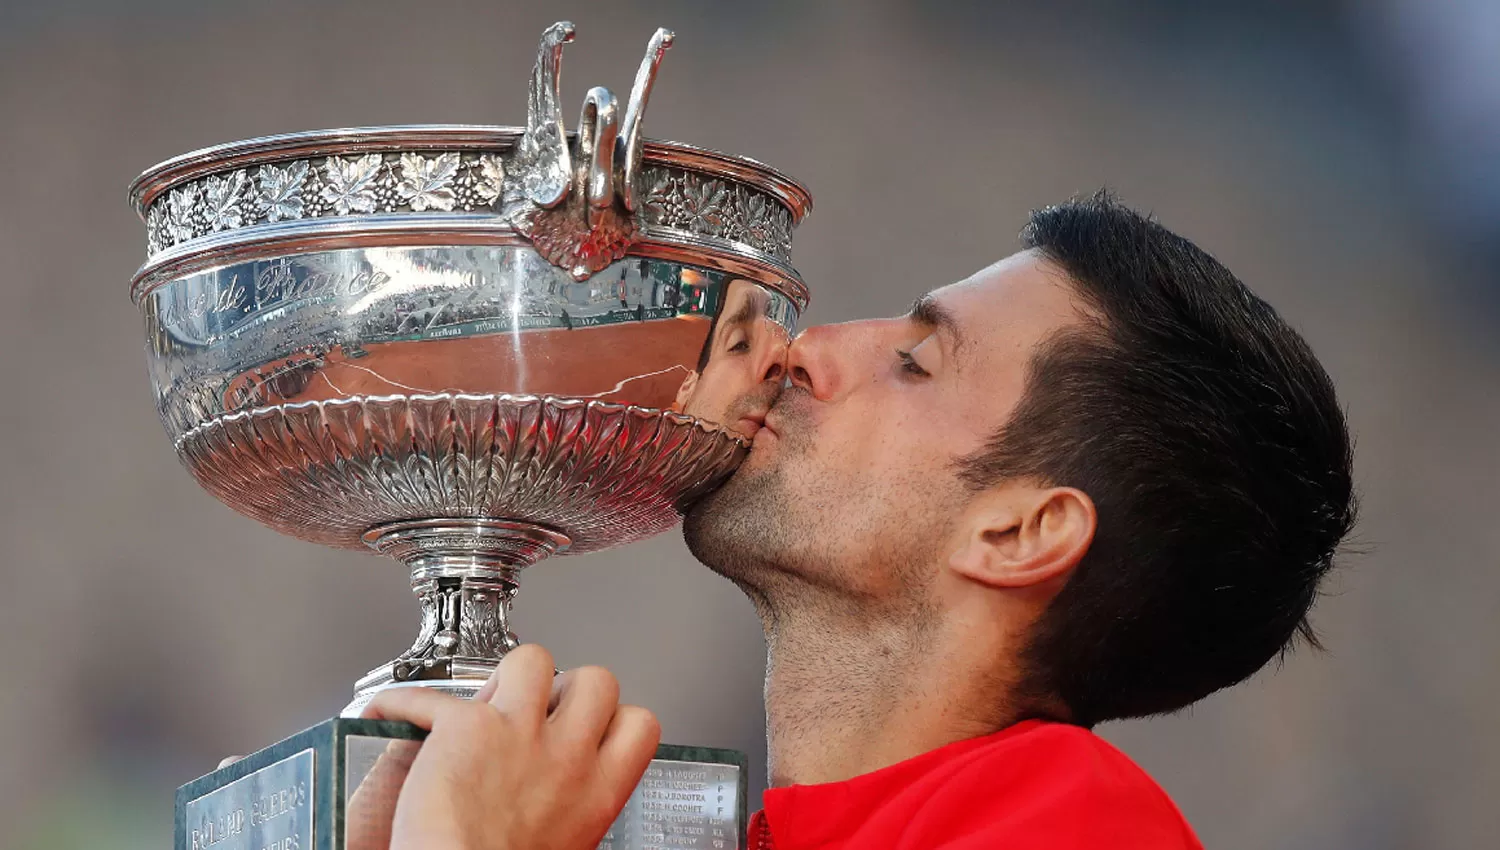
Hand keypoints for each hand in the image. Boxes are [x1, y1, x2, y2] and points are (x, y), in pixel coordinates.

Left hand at [362, 644, 660, 849]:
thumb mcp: (568, 841)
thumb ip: (575, 803)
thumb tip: (564, 791)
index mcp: (597, 793)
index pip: (639, 724)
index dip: (614, 718)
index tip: (593, 726)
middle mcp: (565, 757)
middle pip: (597, 679)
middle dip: (569, 687)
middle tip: (543, 709)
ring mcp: (517, 735)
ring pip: (534, 660)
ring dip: (510, 675)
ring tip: (491, 698)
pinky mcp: (465, 728)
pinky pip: (430, 696)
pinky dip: (404, 704)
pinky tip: (393, 712)